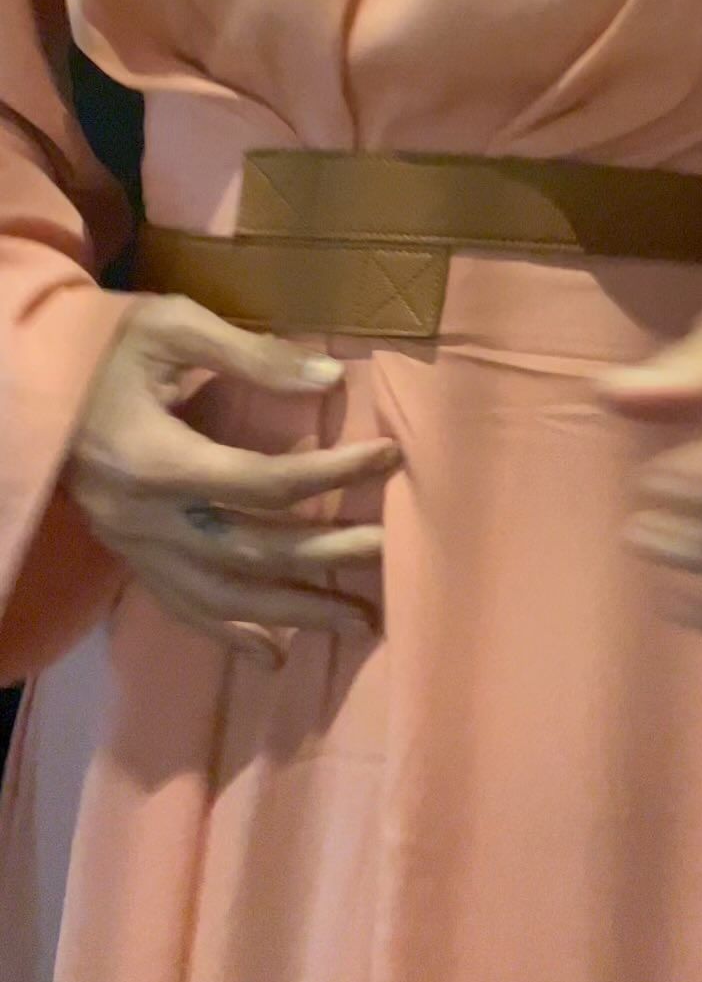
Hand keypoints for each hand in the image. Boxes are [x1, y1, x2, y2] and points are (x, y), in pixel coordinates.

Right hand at [64, 294, 401, 668]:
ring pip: (222, 594)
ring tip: (356, 622)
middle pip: (249, 550)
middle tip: (385, 551)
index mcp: (158, 461)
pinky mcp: (127, 553)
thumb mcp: (172, 326)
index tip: (387, 455)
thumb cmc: (104, 344)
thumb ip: (251, 356)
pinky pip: (182, 605)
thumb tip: (329, 377)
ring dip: (292, 612)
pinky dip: (230, 633)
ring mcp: (132, 544)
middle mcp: (144, 518)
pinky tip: (275, 655)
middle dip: (323, 555)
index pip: (263, 483)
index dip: (331, 474)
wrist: (28, 377)